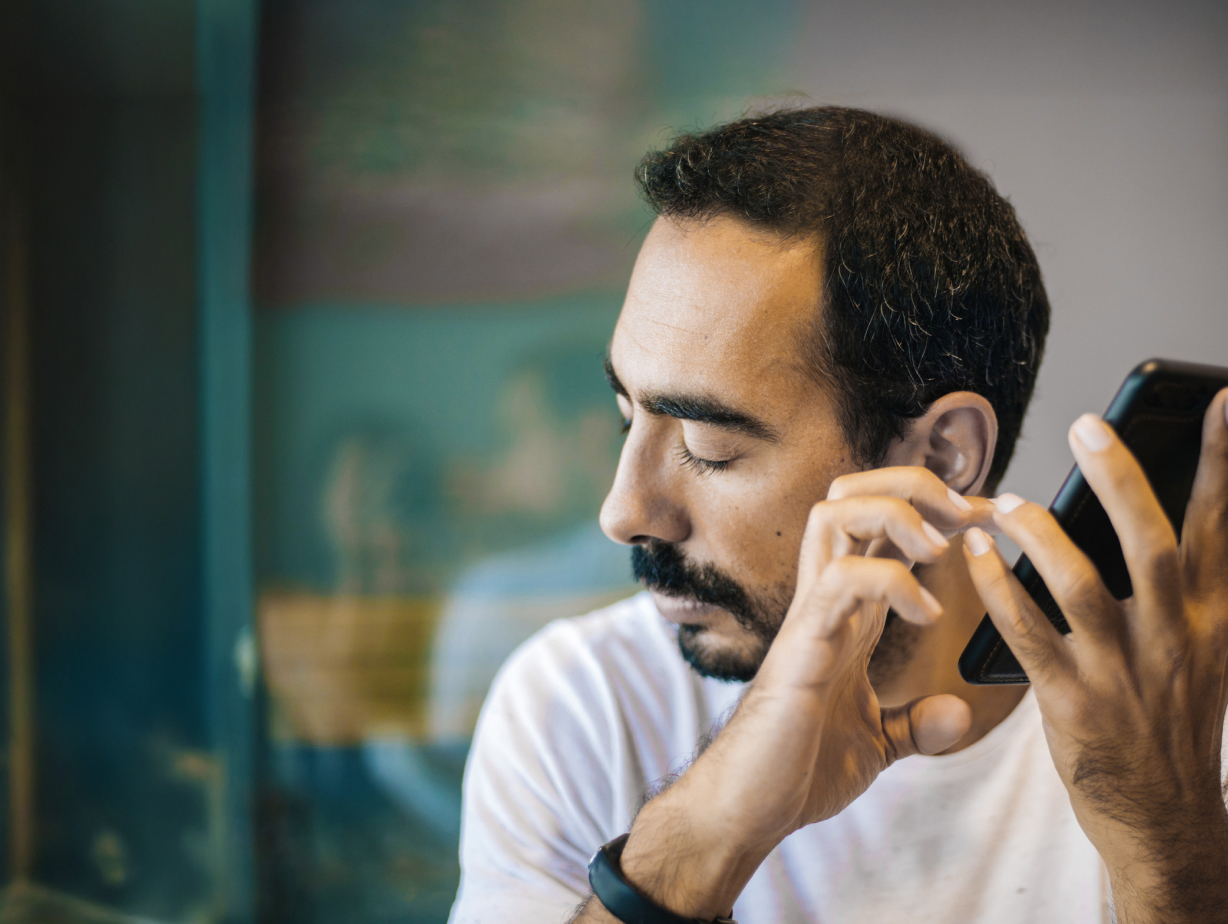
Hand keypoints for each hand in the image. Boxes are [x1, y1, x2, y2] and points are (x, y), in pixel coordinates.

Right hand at [615, 468, 987, 919]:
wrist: (750, 809)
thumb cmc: (797, 769)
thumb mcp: (877, 743)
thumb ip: (916, 723)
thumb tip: (957, 712)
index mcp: (847, 613)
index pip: (880, 527)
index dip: (934, 508)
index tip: (987, 518)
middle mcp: (827, 600)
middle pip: (851, 494)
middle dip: (913, 484)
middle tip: (967, 514)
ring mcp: (811, 615)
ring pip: (835, 513)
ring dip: (898, 513)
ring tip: (941, 549)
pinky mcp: (803, 643)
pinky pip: (843, 579)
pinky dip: (894, 581)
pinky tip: (927, 614)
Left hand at [963, 392, 1227, 923]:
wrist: (1165, 816)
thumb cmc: (1173, 722)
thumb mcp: (1203, 653)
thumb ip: (1187, 589)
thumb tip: (1160, 519)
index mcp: (1211, 621)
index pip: (1219, 531)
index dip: (1222, 467)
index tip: (1220, 403)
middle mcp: (1175, 640)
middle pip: (1150, 545)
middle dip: (1120, 480)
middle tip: (1087, 426)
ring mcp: (1125, 674)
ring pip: (1082, 586)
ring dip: (1041, 534)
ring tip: (1006, 502)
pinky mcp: (1076, 704)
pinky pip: (1028, 635)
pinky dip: (999, 590)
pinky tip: (976, 557)